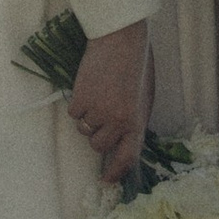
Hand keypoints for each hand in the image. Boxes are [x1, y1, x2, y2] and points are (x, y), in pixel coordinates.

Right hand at [68, 21, 150, 186]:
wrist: (121, 38)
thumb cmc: (136, 63)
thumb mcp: (144, 96)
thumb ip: (135, 119)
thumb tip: (124, 139)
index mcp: (138, 121)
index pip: (128, 157)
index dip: (116, 172)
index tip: (106, 180)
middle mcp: (119, 121)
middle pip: (99, 145)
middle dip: (98, 134)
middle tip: (101, 113)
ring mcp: (99, 112)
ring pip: (84, 130)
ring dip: (88, 117)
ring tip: (97, 94)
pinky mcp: (82, 100)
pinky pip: (74, 114)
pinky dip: (78, 103)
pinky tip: (88, 86)